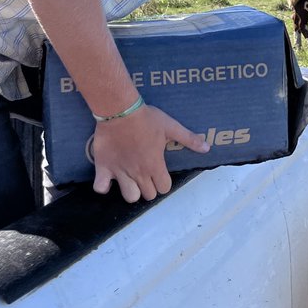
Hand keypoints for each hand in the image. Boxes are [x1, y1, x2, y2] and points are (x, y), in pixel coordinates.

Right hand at [91, 105, 209, 202]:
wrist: (120, 110)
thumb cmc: (147, 118)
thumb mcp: (171, 127)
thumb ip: (189, 139)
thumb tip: (207, 148)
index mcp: (155, 165)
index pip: (164, 188)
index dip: (164, 182)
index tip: (161, 173)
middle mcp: (139, 172)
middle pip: (148, 195)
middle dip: (150, 187)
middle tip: (147, 174)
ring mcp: (120, 172)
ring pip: (129, 196)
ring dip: (131, 191)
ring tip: (130, 179)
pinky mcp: (103, 167)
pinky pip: (100, 187)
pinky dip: (104, 186)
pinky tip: (109, 178)